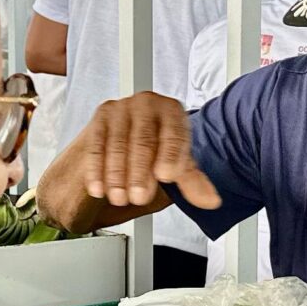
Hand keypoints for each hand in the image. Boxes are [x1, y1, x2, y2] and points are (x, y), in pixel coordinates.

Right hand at [79, 93, 218, 208]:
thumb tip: (210, 201)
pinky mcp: (100, 118)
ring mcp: (121, 109)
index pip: (174, 133)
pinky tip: (99, 189)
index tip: (166, 176)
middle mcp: (147, 104)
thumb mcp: (178, 163)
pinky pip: (96, 146)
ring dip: (117, 176)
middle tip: (140, 197)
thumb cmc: (158, 147)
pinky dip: (96, 171)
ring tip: (120, 198)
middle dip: (140, 172)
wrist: (130, 133)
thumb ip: (193, 182)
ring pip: (118, 145)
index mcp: (172, 111)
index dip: (170, 155)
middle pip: (144, 140)